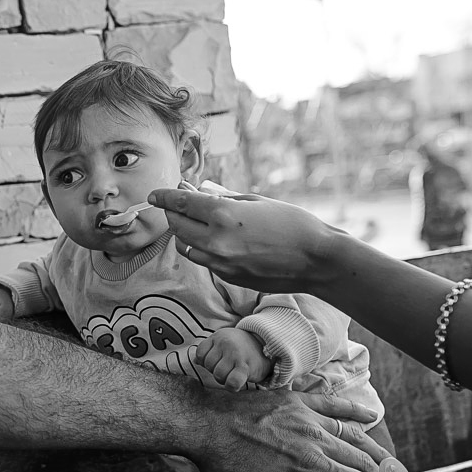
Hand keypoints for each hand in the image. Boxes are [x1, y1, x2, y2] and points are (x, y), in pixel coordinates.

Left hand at [148, 188, 344, 294]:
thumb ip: (222, 199)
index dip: (164, 197)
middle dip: (173, 213)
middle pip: (176, 225)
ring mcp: (220, 262)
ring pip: (185, 246)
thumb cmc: (293, 224)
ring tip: (196, 221)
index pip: (180, 204)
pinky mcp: (228, 277)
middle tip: (178, 204)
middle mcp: (215, 241)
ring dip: (185, 232)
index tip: (154, 194)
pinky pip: (203, 259)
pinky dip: (201, 247)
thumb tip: (198, 195)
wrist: (317, 260)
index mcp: (223, 216)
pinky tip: (214, 238)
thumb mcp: (256, 201)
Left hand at [191, 389, 406, 471]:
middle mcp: (314, 438)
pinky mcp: (294, 399)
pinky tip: (369, 417)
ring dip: (376, 450)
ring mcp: (305, 415)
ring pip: (353, 433)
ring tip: (392, 465)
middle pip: (363, 460)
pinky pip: (332, 404)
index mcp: (309, 466)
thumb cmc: (224, 466)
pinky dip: (353, 411)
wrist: (201, 422)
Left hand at [196, 328, 271, 389]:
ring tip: (233, 374)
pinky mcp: (246, 366)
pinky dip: (231, 386)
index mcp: (218, 337)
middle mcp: (226, 343)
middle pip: (208, 366)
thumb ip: (209, 351)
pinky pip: (231, 382)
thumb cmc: (242, 347)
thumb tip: (196, 361)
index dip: (207, 362)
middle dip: (216, 371)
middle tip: (229, 369)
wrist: (269, 345)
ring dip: (224, 379)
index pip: (200, 354)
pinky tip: (237, 382)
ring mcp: (235, 354)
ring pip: (218, 375)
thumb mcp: (224, 343)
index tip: (219, 361)